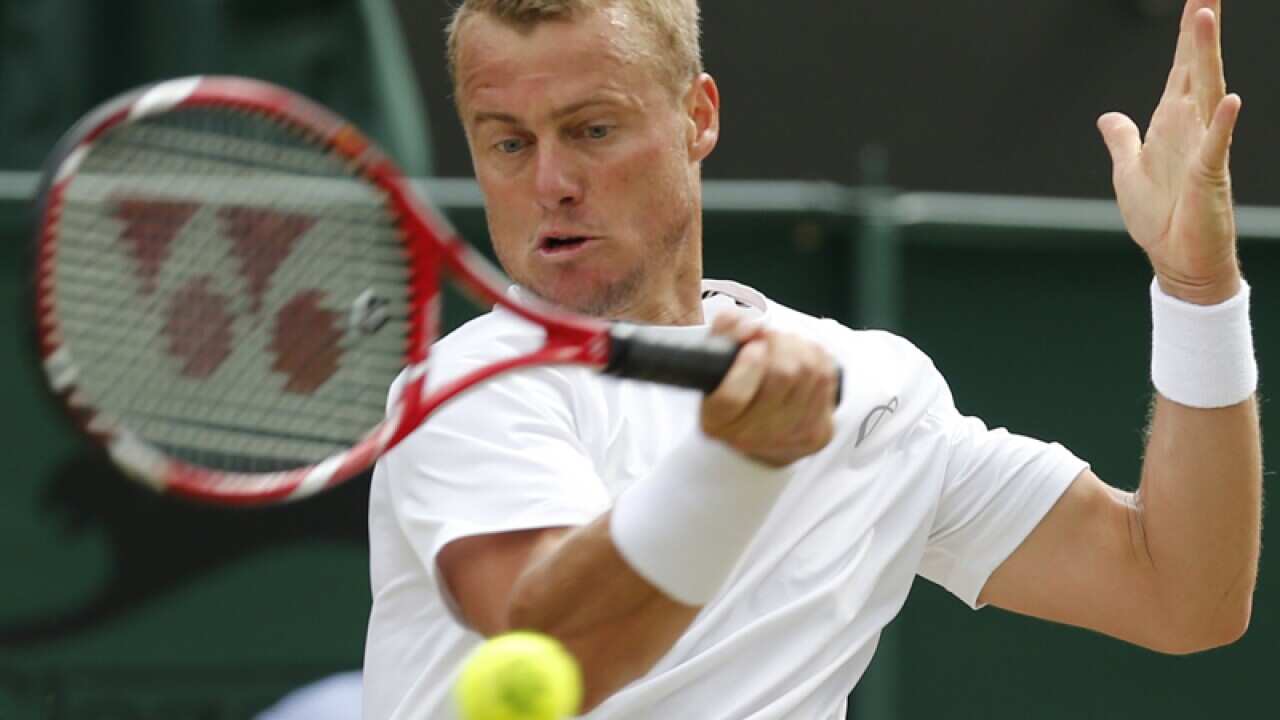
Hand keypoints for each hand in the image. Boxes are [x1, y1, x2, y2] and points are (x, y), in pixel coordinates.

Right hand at [700, 312, 837, 466]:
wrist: (761, 427)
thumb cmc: (736, 383)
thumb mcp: (716, 354)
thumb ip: (724, 329)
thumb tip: (750, 327)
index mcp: (717, 420)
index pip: (732, 397)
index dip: (748, 364)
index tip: (753, 346)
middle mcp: (749, 436)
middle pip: (782, 376)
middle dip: (780, 343)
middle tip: (772, 336)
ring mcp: (786, 437)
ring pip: (809, 372)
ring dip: (800, 347)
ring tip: (787, 344)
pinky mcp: (817, 433)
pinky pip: (827, 379)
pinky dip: (819, 358)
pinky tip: (805, 357)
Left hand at [1098, 0, 1242, 304]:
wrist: (1178, 260)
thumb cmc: (1159, 217)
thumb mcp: (1127, 171)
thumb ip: (1122, 139)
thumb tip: (1108, 117)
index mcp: (1171, 122)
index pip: (1180, 67)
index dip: (1185, 33)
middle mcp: (1191, 126)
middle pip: (1196, 66)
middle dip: (1200, 28)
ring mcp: (1205, 148)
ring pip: (1207, 92)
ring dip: (1206, 57)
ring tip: (1205, 17)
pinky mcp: (1209, 177)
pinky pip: (1217, 146)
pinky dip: (1223, 124)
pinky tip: (1230, 100)